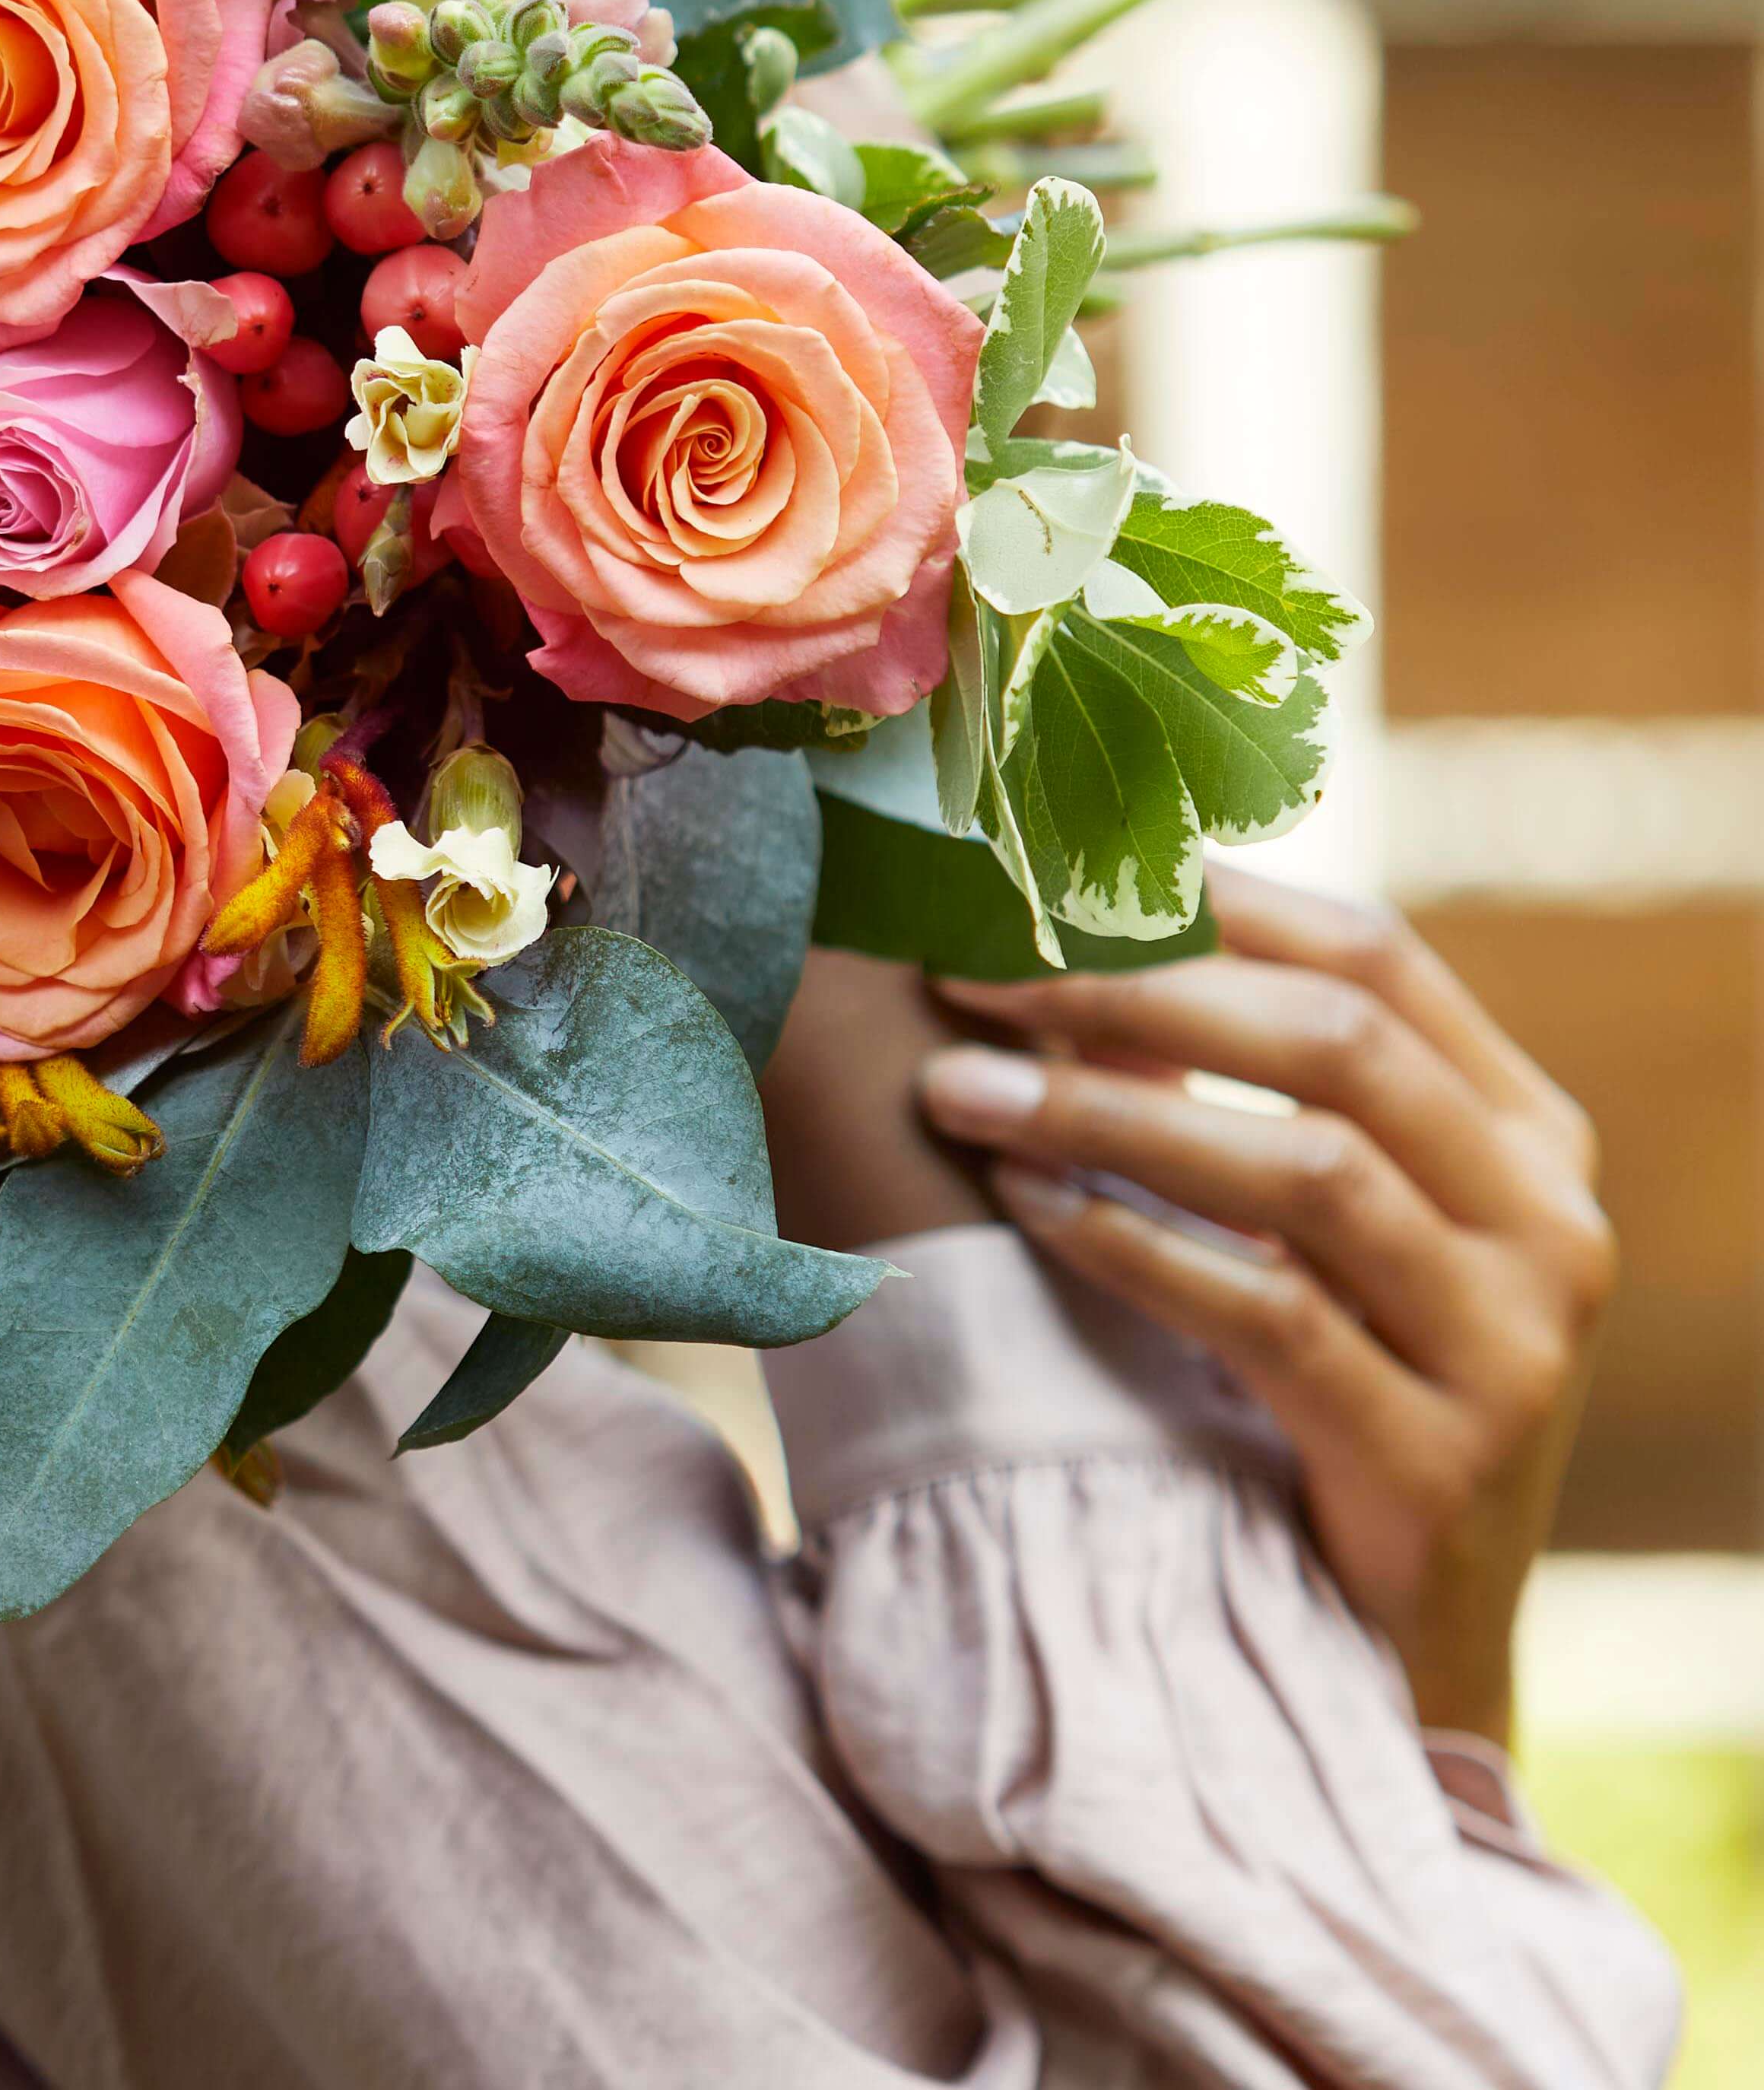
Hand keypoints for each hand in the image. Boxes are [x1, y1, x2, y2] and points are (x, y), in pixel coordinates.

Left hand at [914, 870, 1613, 1742]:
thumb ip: (1227, 1076)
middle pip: (1334, 1045)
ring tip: (959, 1089)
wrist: (1390, 1633)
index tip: (1040, 875)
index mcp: (1526, 1130)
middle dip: (1130, 993)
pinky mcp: (1441, 1463)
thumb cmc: (1327, 1374)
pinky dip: (1132, 1245)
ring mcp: (1513, 1348)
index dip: (1202, 901)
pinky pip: (1269, 1318)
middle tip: (967, 975)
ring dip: (1108, 1115)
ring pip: (1304, 1172)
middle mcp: (1547, 1222)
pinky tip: (1024, 1204)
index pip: (1372, 954)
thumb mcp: (1311, 1212)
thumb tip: (1045, 934)